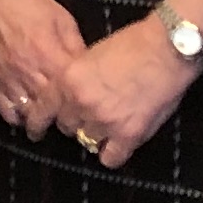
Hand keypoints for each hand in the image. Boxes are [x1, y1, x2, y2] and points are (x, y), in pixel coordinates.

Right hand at [0, 0, 86, 137]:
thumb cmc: (30, 3)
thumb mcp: (63, 20)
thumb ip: (77, 47)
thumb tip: (91, 70)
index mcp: (50, 56)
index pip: (70, 95)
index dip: (80, 106)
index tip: (87, 111)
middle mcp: (28, 72)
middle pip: (50, 110)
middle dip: (63, 119)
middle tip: (73, 122)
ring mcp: (8, 78)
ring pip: (28, 114)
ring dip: (41, 121)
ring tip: (51, 121)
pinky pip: (5, 109)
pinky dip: (17, 116)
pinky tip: (27, 113)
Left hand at [53, 19, 200, 168]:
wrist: (166, 49)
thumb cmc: (133, 44)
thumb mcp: (91, 55)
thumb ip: (76, 79)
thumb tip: (69, 98)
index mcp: (68, 80)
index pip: (42, 111)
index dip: (38, 124)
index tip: (36, 131)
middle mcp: (81, 103)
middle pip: (67, 127)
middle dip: (76, 122)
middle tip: (92, 114)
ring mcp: (104, 120)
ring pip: (88, 142)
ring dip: (97, 135)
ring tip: (111, 122)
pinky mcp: (128, 134)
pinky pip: (110, 158)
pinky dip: (114, 153)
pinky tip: (120, 143)